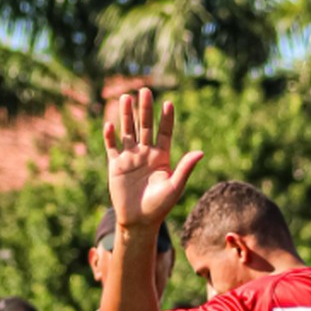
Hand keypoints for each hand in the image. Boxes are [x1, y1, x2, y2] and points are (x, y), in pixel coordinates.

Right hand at [103, 87, 202, 232]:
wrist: (139, 220)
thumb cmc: (160, 206)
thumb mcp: (175, 186)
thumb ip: (185, 168)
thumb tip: (201, 152)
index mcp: (162, 158)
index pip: (164, 133)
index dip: (166, 119)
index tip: (168, 103)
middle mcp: (146, 154)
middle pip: (145, 127)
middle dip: (145, 109)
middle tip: (145, 90)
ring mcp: (130, 158)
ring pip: (128, 132)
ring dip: (126, 115)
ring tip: (126, 98)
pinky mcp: (116, 166)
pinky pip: (112, 148)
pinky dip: (110, 137)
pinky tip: (110, 124)